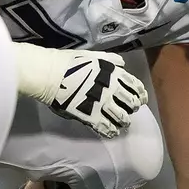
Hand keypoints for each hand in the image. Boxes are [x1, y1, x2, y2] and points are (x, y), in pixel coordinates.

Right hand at [16, 43, 148, 137]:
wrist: (49, 74)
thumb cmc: (67, 62)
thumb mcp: (91, 55)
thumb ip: (108, 59)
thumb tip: (121, 63)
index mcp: (113, 74)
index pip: (135, 86)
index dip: (140, 94)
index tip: (140, 99)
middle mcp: (112, 89)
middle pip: (131, 103)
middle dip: (132, 108)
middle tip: (128, 111)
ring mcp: (102, 103)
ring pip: (122, 117)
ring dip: (123, 121)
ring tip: (121, 124)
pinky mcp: (91, 115)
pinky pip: (106, 127)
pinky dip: (110, 131)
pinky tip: (110, 133)